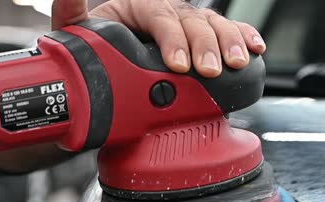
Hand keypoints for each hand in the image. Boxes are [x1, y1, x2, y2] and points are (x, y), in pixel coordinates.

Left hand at [52, 0, 265, 77]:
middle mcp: (166, 12)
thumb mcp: (80, 27)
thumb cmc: (97, 41)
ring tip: (237, 63)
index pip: (160, 16)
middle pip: (192, 21)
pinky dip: (242, 37)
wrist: (108, 55)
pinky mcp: (200, 36)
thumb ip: (71, 7)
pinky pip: (227, 30)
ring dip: (229, 43)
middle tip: (209, 71)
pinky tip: (253, 49)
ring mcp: (186, 23)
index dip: (173, 39)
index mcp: (138, 6)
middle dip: (204, 46)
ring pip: (214, 25)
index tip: (178, 65)